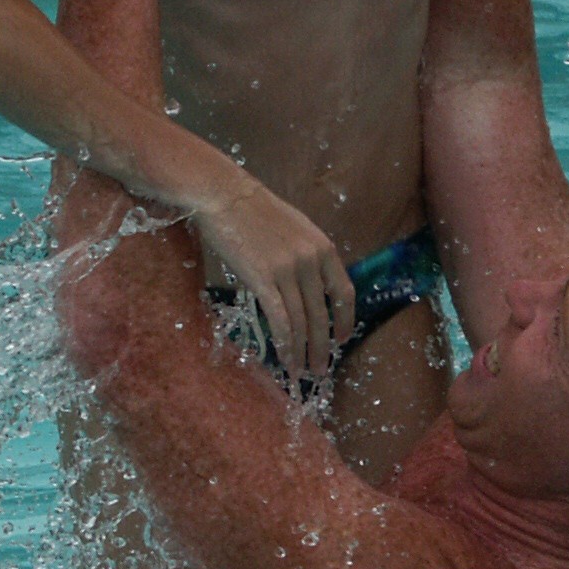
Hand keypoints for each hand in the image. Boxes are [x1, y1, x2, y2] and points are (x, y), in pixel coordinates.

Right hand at [188, 180, 355, 378]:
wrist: (225, 196)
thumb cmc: (254, 211)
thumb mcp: (294, 230)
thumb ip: (306, 256)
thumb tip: (305, 285)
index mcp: (323, 248)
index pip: (343, 292)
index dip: (344, 319)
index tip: (340, 339)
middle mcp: (311, 261)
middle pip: (322, 314)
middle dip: (322, 346)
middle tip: (321, 369)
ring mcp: (288, 271)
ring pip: (301, 322)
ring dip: (304, 352)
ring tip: (302, 371)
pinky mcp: (263, 279)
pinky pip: (280, 319)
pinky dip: (285, 344)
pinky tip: (286, 359)